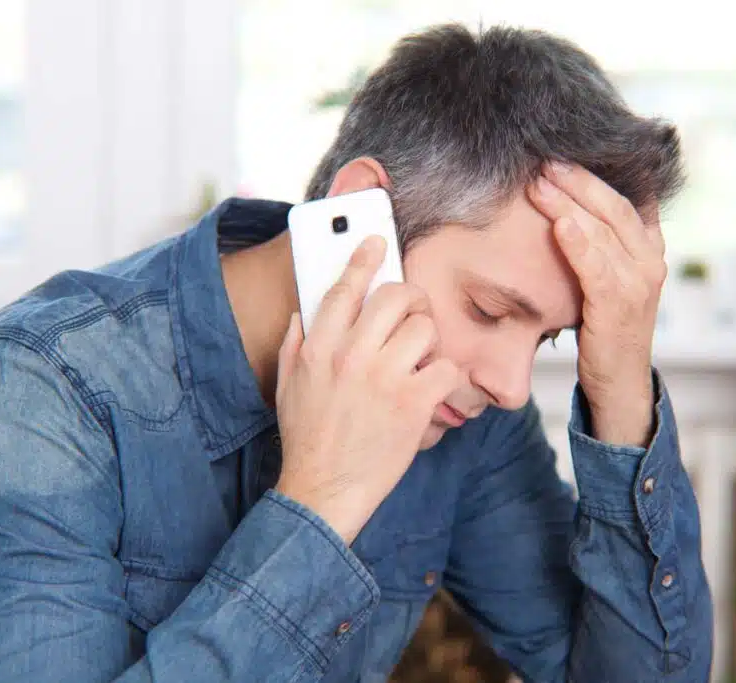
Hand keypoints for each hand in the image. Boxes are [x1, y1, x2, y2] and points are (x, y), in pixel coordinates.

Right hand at [275, 236, 462, 542]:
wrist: (323, 491)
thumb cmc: (308, 441)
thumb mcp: (287, 386)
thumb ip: (296, 345)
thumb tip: (306, 314)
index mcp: (318, 349)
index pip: (343, 289)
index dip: (363, 259)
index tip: (377, 242)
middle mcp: (351, 356)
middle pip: (394, 296)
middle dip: (411, 300)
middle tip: (413, 314)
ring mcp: (384, 379)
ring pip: (425, 328)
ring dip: (428, 341)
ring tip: (420, 360)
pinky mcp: (413, 404)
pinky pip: (447, 368)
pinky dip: (446, 377)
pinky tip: (432, 389)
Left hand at [527, 163, 664, 445]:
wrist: (620, 381)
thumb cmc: (606, 325)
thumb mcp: (608, 277)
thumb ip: (599, 242)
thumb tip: (568, 204)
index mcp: (649, 248)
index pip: (626, 197)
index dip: (596, 173)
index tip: (564, 150)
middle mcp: (650, 260)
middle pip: (614, 206)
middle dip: (578, 180)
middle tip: (544, 159)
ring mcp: (638, 282)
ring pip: (604, 230)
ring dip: (569, 203)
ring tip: (539, 183)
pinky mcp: (618, 305)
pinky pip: (597, 267)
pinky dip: (578, 243)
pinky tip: (559, 224)